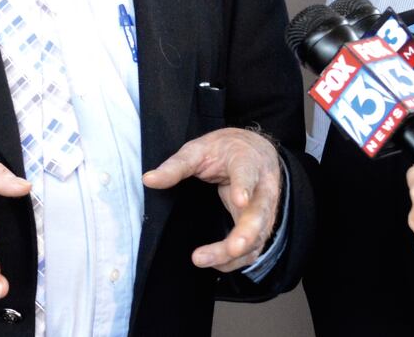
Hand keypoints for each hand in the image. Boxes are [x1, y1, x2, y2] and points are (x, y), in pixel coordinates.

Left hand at [142, 127, 281, 270]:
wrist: (254, 151)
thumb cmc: (223, 150)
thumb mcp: (197, 150)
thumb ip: (175, 166)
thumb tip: (148, 180)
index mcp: (246, 161)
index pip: (247, 174)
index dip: (244, 187)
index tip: (239, 200)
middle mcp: (263, 187)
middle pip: (259, 213)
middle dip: (247, 233)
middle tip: (232, 248)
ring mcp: (266, 209)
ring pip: (257, 236)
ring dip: (234, 253)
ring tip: (203, 259)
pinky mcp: (261, 226)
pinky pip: (253, 248)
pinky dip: (235, 260)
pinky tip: (214, 263)